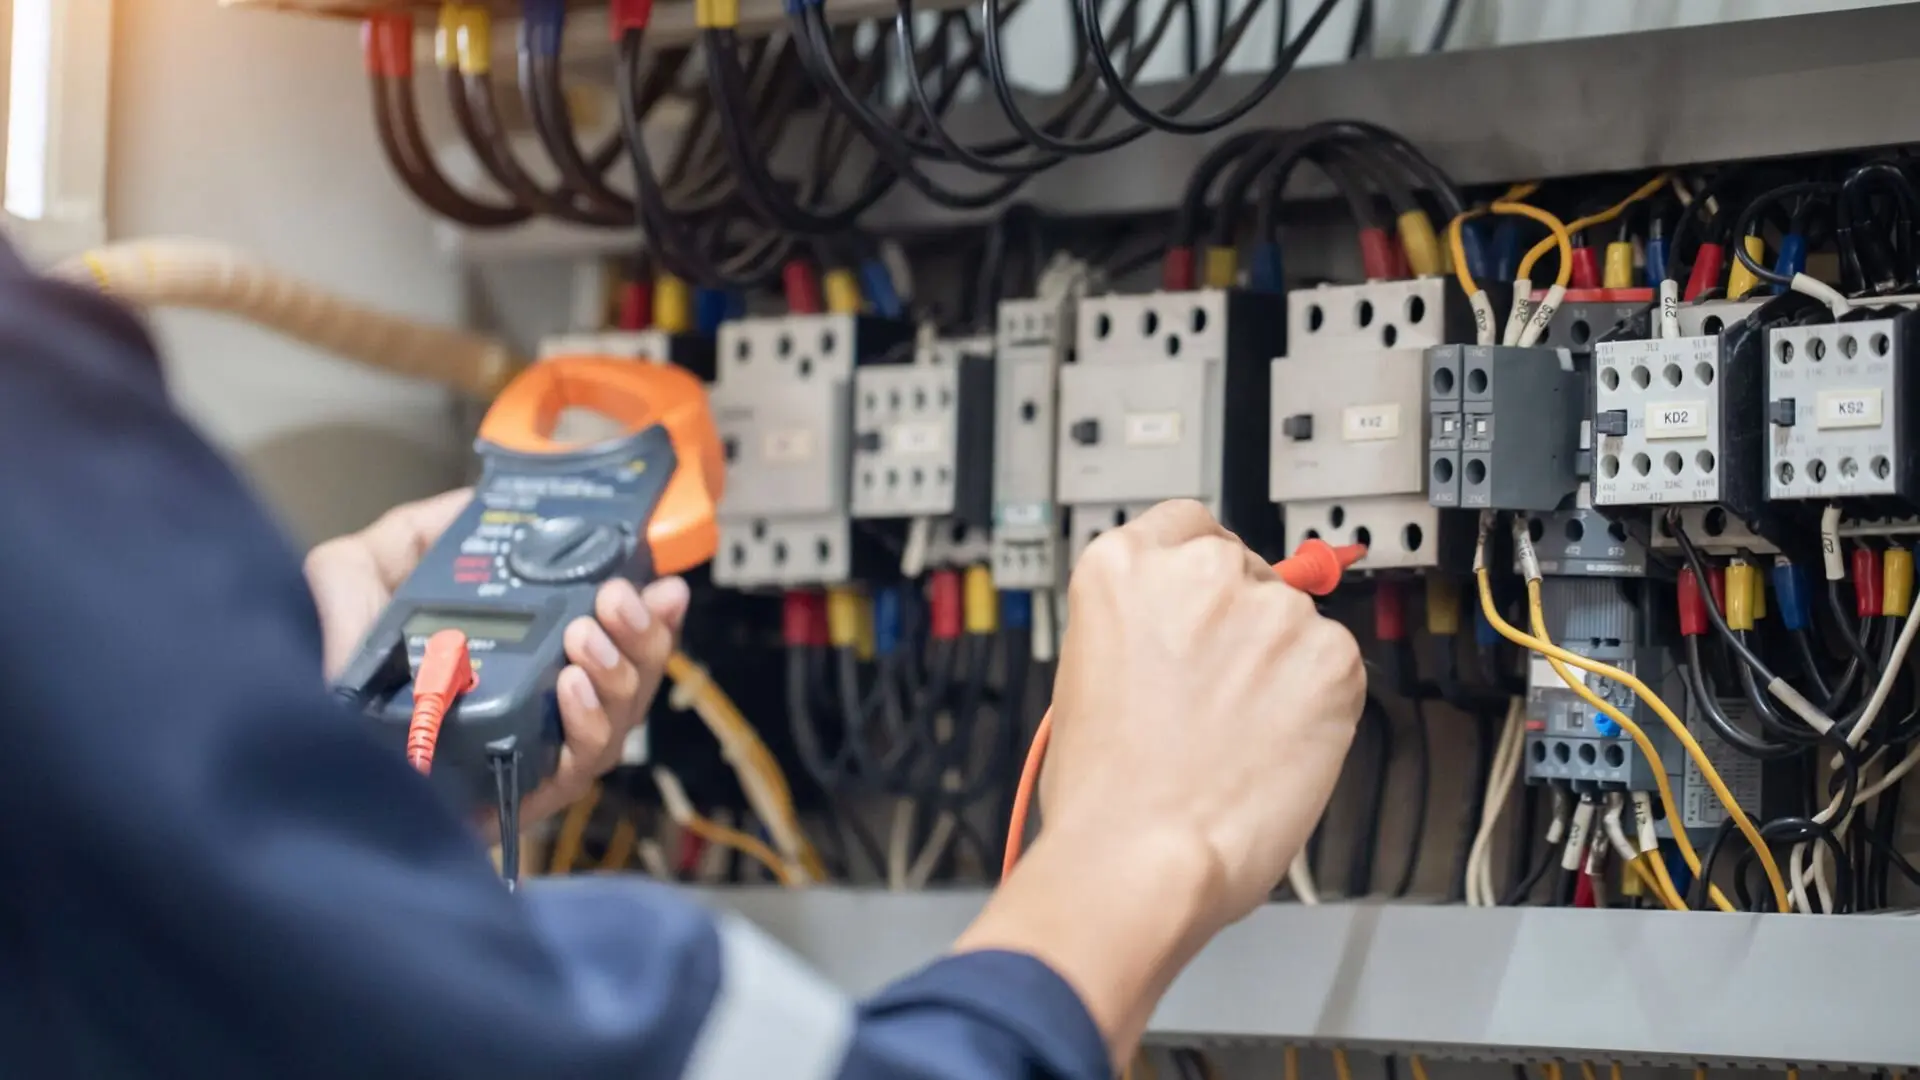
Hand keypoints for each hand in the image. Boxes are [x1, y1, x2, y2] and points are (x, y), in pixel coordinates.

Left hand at [303, 488, 690, 829]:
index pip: (609, 633)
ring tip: (589, 635)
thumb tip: (477, 502)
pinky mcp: (516, 798)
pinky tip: (570, 689)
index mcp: (519, 655)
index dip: (648, 609)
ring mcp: (533, 754)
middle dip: (644, 635)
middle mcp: (538, 707)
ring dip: (620, 671)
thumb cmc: (326, 675)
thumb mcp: (358, 579)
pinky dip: (587, 725)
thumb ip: (412, 535)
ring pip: (619, 720)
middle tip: (620, 599)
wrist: (287, 757)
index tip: (657, 579)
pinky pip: (579, 768)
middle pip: (631, 676)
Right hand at [955, 499, 1364, 1064]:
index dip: (1200, 571)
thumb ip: (1140, 629)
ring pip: (1293, 625)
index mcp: (1121, 565)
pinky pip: (1336, 669)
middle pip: (1244, 572)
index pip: (1185, 526)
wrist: (1139, 858)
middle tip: (1220, 696)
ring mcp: (1270, 610)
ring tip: (1238, 739)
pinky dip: (1319, 707)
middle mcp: (1198, 571)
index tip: (1207, 601)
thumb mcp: (1086, 675)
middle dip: (1241, 626)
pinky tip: (1275, 749)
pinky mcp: (1331, 657)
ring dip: (1280, 670)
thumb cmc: (1102, 794)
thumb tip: (1185, 635)